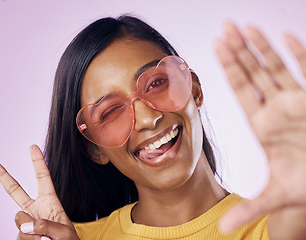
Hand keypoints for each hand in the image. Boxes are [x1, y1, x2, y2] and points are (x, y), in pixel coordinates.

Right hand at [0, 145, 77, 238]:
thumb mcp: (64, 232)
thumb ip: (46, 225)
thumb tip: (24, 225)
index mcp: (50, 202)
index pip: (43, 178)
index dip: (38, 162)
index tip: (33, 146)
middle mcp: (35, 210)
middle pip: (16, 191)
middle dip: (3, 177)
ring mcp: (26, 223)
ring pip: (19, 221)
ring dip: (32, 232)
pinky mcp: (20, 235)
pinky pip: (19, 235)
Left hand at [215, 23, 305, 231]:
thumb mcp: (277, 196)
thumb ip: (250, 210)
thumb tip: (221, 231)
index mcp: (263, 124)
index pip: (241, 89)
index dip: (229, 68)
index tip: (215, 48)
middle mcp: (277, 108)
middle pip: (254, 73)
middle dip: (240, 51)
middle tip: (224, 28)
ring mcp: (298, 101)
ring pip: (277, 67)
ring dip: (262, 47)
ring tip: (246, 27)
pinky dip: (298, 55)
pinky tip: (285, 38)